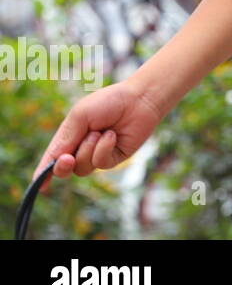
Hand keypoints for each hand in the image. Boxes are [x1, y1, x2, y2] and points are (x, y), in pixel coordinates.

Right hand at [34, 80, 165, 193]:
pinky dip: (104, 149)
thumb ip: (66, 137)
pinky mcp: (114, 159)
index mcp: (70, 136)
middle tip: (67, 159)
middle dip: (62, 167)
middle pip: (65, 170)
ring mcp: (98, 154)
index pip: (53, 157)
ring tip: (100, 132)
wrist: (139, 99)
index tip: (39, 184)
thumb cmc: (108, 102)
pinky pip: (101, 164)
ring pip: (82, 168)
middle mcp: (82, 148)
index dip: (44, 172)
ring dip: (88, 150)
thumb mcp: (80, 115)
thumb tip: (54, 160)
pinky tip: (112, 136)